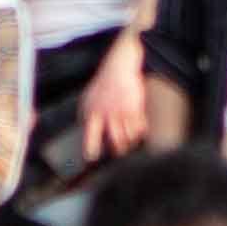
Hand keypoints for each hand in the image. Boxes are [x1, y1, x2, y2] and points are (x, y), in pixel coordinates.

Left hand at [81, 33, 150, 160]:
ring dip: (130, 141)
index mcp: (93, 112)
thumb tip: (85, 132)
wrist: (119, 68)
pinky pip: (140, 128)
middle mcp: (108, 113)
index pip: (91, 133)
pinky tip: (138, 130)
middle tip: (119, 151)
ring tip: (129, 142)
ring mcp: (123, 111)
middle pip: (115, 140)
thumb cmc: (103, 84)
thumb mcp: (88, 99)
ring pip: (129, 136)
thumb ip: (87, 115)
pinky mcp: (136, 108)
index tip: (91, 158)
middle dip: (118, 148)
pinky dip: (140, 131)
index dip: (91, 147)